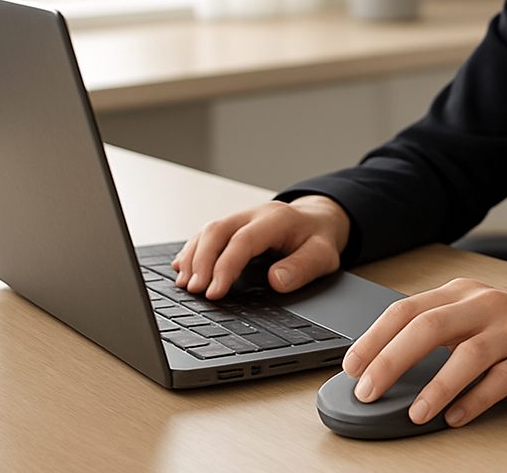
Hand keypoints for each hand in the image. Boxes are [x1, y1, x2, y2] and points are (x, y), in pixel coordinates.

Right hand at [171, 196, 350, 299]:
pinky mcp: (234, 226)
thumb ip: (303, 267)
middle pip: (218, 230)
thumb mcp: (323, 255)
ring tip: (186, 285)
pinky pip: (207, 234)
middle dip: (202, 261)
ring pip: (208, 231)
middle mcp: (255, 214)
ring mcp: (242, 217)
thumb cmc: (318, 239)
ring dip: (194, 257)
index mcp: (277, 219)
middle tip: (195, 291)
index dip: (226, 266)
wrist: (319, 220)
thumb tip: (276, 280)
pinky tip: (182, 268)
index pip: (244, 240)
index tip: (215, 293)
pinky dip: (192, 251)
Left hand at [341, 279, 506, 427]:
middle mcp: (483, 304)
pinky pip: (501, 379)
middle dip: (391, 359)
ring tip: (414, 413)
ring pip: (465, 354)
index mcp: (462, 292)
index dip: (375, 337)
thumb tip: (386, 359)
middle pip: (428, 326)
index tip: (351, 366)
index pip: (407, 309)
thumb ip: (439, 329)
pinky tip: (456, 417)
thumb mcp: (476, 313)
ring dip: (435, 386)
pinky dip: (475, 400)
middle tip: (368, 391)